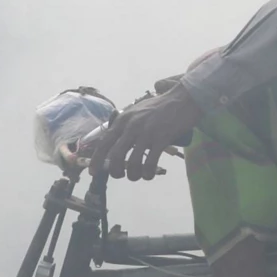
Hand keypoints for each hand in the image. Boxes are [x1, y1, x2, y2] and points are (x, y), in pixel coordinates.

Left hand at [82, 85, 203, 180]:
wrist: (182, 99)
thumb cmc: (160, 107)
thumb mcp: (136, 111)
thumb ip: (125, 125)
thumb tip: (116, 143)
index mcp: (123, 120)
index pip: (104, 143)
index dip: (97, 160)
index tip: (94, 172)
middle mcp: (131, 127)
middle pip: (115, 156)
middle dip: (115, 171)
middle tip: (120, 175)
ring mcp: (146, 133)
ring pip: (133, 163)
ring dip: (133, 175)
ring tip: (137, 176)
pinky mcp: (161, 139)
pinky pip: (150, 163)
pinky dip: (148, 173)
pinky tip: (149, 175)